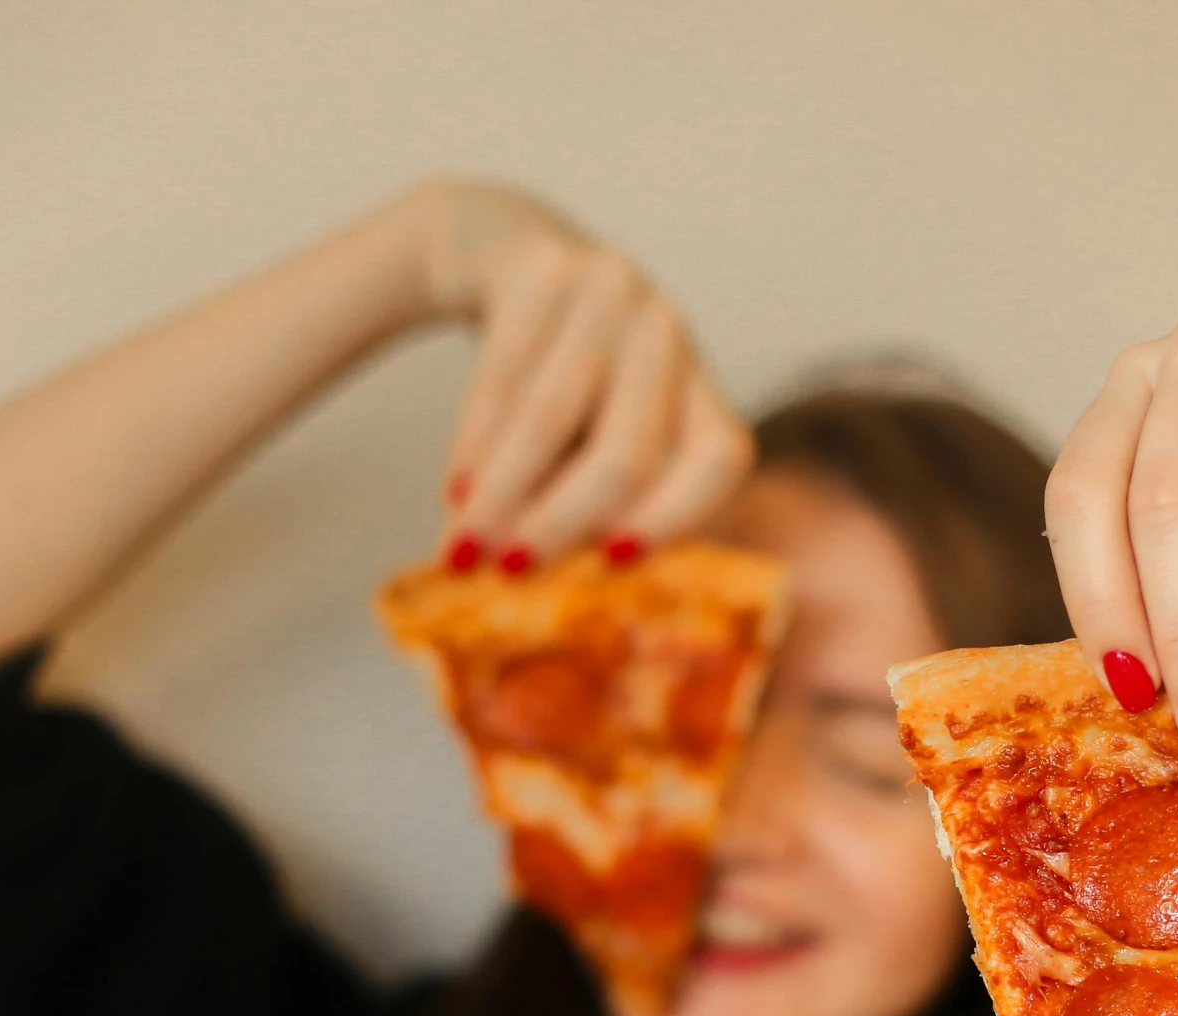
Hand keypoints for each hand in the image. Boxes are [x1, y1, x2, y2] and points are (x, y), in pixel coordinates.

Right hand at [410, 182, 753, 571]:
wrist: (500, 250)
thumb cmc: (556, 374)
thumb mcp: (594, 426)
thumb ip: (596, 496)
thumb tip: (563, 604)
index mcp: (700, 385)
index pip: (721, 459)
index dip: (677, 515)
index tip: (616, 563)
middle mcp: (668, 332)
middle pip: (628, 453)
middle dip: (561, 524)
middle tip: (509, 573)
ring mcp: (611, 289)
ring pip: (554, 417)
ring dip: (503, 495)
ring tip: (463, 548)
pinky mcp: (544, 265)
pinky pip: (504, 374)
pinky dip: (475, 444)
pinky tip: (456, 490)